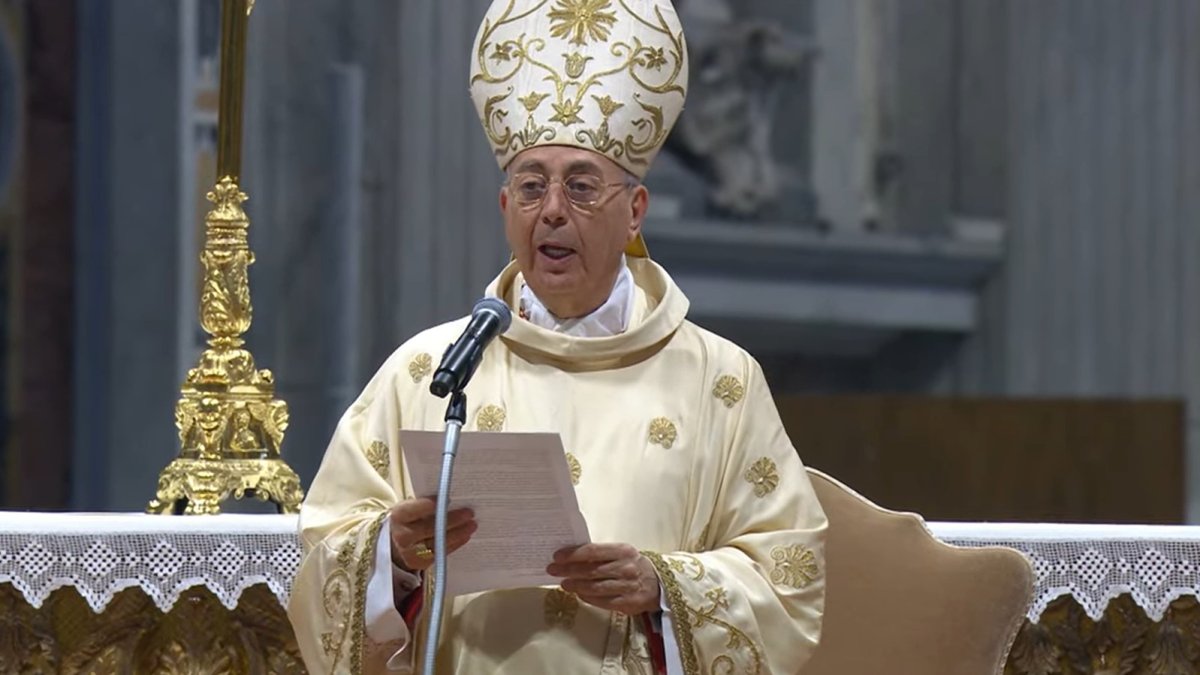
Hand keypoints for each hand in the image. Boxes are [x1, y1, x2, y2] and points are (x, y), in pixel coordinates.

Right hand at [389, 498, 477, 572]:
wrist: (395, 542)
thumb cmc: (409, 519)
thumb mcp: (411, 507)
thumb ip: (426, 503)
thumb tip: (451, 498)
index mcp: (399, 516)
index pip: (417, 509)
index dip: (433, 504)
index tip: (450, 499)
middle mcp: (402, 536)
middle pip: (430, 528)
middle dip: (452, 520)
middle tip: (469, 513)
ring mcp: (410, 552)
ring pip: (437, 543)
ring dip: (458, 533)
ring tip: (472, 525)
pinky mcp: (419, 564)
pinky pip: (440, 553)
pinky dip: (455, 544)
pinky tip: (465, 536)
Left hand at [546, 543, 660, 614]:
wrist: (658, 584)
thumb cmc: (633, 565)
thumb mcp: (621, 553)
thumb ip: (601, 554)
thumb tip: (572, 557)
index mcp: (623, 550)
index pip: (592, 551)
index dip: (572, 554)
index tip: (557, 556)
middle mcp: (626, 567)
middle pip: (590, 570)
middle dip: (568, 570)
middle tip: (552, 570)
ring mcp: (627, 586)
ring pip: (594, 587)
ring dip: (575, 585)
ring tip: (563, 584)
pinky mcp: (627, 603)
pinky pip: (601, 601)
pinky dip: (587, 597)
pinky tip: (578, 594)